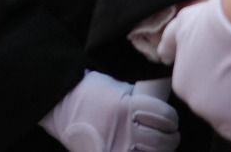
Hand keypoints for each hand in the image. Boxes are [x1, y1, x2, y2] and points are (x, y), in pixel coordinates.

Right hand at [40, 70, 179, 151]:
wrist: (59, 106)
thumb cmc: (89, 92)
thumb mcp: (116, 85)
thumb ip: (140, 93)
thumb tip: (164, 91)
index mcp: (128, 106)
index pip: (167, 117)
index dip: (171, 119)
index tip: (169, 120)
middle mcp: (125, 130)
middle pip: (165, 141)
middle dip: (170, 138)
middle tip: (167, 135)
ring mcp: (118, 149)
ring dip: (159, 151)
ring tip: (155, 146)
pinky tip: (141, 151)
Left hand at [160, 0, 230, 149]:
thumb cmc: (215, 20)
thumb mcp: (183, 25)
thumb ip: (169, 43)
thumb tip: (164, 56)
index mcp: (182, 82)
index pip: (201, 94)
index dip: (219, 89)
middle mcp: (194, 101)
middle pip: (215, 110)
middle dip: (229, 104)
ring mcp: (215, 114)